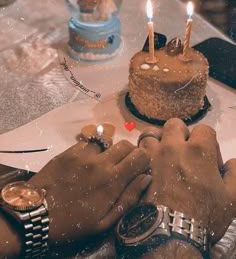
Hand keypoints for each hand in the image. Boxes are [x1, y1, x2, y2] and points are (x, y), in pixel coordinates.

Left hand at [28, 139, 150, 253]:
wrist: (37, 215)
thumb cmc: (73, 223)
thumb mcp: (105, 222)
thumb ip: (128, 199)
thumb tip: (145, 178)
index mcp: (112, 181)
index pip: (140, 156)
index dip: (143, 160)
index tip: (139, 168)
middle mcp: (100, 162)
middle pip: (126, 144)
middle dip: (129, 152)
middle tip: (123, 165)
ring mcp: (83, 154)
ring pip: (107, 141)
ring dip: (110, 150)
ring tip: (102, 162)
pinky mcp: (69, 151)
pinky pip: (88, 143)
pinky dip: (92, 150)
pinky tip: (85, 162)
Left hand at [139, 118, 235, 243]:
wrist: (169, 232)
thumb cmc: (204, 215)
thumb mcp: (232, 197)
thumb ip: (235, 174)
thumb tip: (231, 162)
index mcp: (198, 150)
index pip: (204, 129)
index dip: (209, 143)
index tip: (210, 160)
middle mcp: (173, 146)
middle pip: (175, 125)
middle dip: (182, 134)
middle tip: (185, 153)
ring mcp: (152, 155)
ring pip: (152, 133)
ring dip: (159, 141)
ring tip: (163, 156)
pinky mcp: (138, 167)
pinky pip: (138, 150)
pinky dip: (144, 153)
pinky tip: (150, 166)